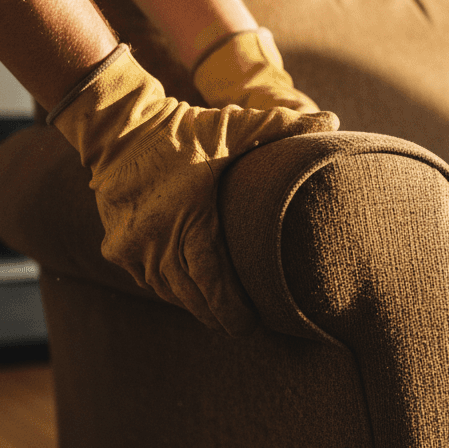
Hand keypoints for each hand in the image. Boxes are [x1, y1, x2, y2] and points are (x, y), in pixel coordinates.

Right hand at [51, 45, 338, 333]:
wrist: (118, 127)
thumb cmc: (186, 128)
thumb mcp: (236, 125)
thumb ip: (283, 125)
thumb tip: (333, 120)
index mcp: (189, 214)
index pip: (210, 277)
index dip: (229, 307)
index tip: (249, 326)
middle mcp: (156, 236)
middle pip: (188, 293)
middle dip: (215, 315)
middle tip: (240, 328)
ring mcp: (131, 245)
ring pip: (165, 290)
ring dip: (191, 304)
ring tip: (217, 314)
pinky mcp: (115, 246)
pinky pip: (144, 279)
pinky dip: (167, 288)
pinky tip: (186, 292)